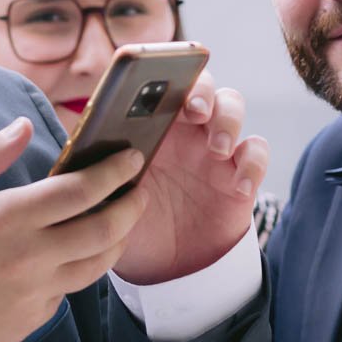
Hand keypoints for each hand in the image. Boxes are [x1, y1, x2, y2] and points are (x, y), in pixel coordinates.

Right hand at [0, 117, 149, 341]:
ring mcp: (35, 293)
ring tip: (121, 221)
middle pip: (105, 230)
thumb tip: (22, 125)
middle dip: (132, 205)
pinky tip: (72, 255)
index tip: (131, 158)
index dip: (114, 171)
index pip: (81, 190)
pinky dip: (77, 269)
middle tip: (139, 189)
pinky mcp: (33, 320)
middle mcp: (30, 257)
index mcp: (8, 219)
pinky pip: (68, 291)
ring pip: (97, 265)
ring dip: (118, 240)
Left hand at [113, 71, 268, 284]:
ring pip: (233, 107)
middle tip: (194, 111)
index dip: (166, 74)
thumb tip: (85, 146)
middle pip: (204, 86)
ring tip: (218, 147)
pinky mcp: (240, 175)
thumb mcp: (108, 195)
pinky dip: (253, 164)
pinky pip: (256, 153)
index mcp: (151, 125)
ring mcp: (216, 149)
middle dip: (202, 90)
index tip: (161, 84)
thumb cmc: (131, 221)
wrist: (162, 267)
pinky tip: (238, 186)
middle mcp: (186, 129)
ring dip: (228, 120)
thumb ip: (100, 168)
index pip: (161, 83)